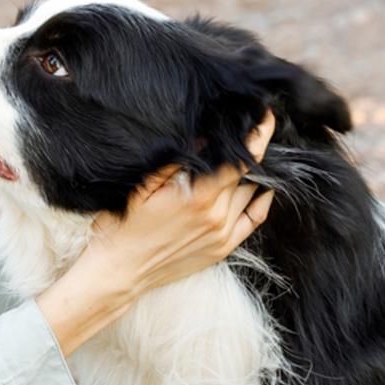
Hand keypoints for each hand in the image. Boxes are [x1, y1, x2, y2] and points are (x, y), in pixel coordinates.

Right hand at [37, 110, 275, 355]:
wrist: (120, 270)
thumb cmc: (124, 224)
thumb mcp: (144, 185)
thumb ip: (178, 161)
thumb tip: (205, 137)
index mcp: (199, 196)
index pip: (241, 159)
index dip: (257, 134)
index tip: (264, 115)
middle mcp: (217, 215)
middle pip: (247, 173)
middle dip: (249, 149)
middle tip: (247, 129)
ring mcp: (222, 234)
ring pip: (251, 193)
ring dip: (251, 174)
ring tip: (245, 156)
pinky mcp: (222, 248)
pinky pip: (253, 221)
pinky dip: (261, 202)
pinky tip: (262, 189)